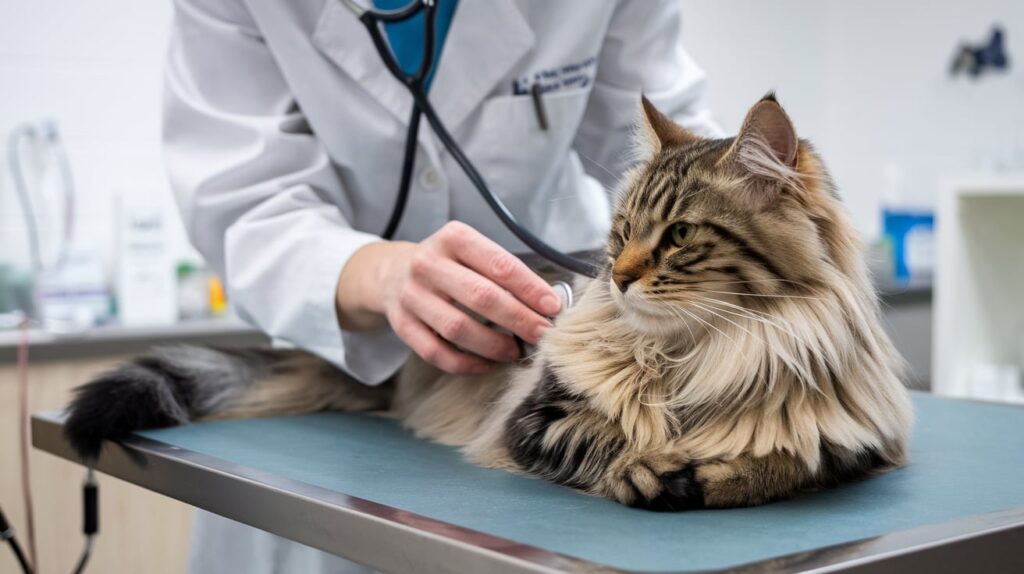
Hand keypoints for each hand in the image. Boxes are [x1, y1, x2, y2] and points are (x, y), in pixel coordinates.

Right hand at [336, 222, 562, 374]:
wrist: (392, 272)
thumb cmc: (449, 265)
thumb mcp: (472, 253)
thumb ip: (506, 273)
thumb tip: (549, 304)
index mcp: (453, 238)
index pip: (500, 265)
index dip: (531, 289)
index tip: (554, 308)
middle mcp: (427, 263)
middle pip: (481, 297)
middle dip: (519, 320)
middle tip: (543, 336)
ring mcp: (411, 295)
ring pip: (457, 328)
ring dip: (493, 345)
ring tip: (515, 351)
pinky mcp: (401, 324)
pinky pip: (436, 352)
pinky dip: (465, 364)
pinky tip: (486, 364)